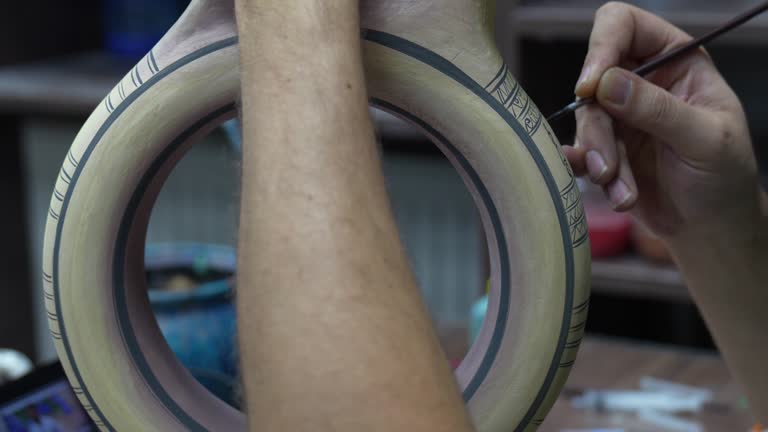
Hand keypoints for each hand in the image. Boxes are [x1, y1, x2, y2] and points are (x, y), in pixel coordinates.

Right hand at [564, 2, 763, 242]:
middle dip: (599, 128)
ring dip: (600, 160)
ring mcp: (621, 116)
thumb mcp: (703, 140)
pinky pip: (579, 149)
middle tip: (608, 168)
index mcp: (676, 61)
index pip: (625, 26)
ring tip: (623, 193)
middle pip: (595, 81)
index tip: (589, 87)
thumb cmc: (723, 178)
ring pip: (586, 120)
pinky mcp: (605, 147)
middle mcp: (643, 82)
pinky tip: (610, 193)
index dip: (602, 47)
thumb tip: (606, 83)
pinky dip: (588, 173)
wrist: (708, 229)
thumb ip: (657, 109)